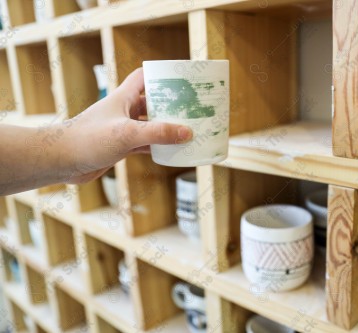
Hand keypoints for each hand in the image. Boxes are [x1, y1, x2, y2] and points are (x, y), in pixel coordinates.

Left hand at [62, 68, 191, 183]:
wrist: (61, 161)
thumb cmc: (88, 139)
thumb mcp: (127, 133)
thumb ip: (158, 132)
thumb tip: (187, 132)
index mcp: (123, 97)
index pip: (144, 77)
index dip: (161, 75)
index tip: (181, 80)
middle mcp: (124, 110)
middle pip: (152, 102)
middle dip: (171, 105)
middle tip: (192, 109)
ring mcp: (122, 128)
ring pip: (150, 125)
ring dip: (166, 128)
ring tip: (188, 130)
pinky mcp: (120, 146)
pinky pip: (145, 143)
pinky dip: (158, 146)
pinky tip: (171, 151)